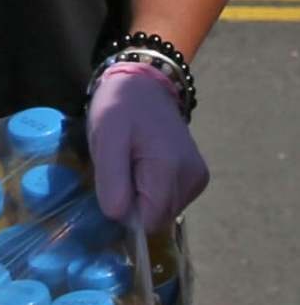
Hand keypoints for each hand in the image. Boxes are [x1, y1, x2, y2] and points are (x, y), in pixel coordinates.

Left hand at [87, 61, 208, 232]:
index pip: (148, 219)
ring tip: (132, 162)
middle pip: (157, 217)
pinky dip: (154, 190)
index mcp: (170, 167)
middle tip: (121, 168)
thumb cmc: (119, 108)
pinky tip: (146, 164)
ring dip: (143, 195)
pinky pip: (171, 200)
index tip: (112, 185)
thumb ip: (112, 180)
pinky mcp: (198, 177)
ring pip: (164, 211)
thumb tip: (119, 217)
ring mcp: (198, 178)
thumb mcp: (105, 138)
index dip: (125, 211)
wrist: (145, 86)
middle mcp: (192, 177)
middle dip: (133, 201)